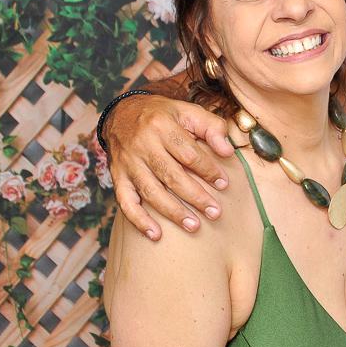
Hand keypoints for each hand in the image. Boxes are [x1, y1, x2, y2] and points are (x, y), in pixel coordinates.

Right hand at [108, 95, 232, 239]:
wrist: (121, 114)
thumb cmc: (163, 116)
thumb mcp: (188, 111)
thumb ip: (211, 127)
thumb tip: (227, 151)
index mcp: (162, 126)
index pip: (189, 153)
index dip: (208, 170)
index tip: (223, 183)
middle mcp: (143, 145)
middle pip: (171, 175)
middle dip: (195, 196)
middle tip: (215, 212)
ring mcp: (129, 163)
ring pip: (151, 192)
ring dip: (173, 212)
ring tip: (194, 226)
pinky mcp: (118, 177)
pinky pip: (125, 202)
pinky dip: (139, 220)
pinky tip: (155, 235)